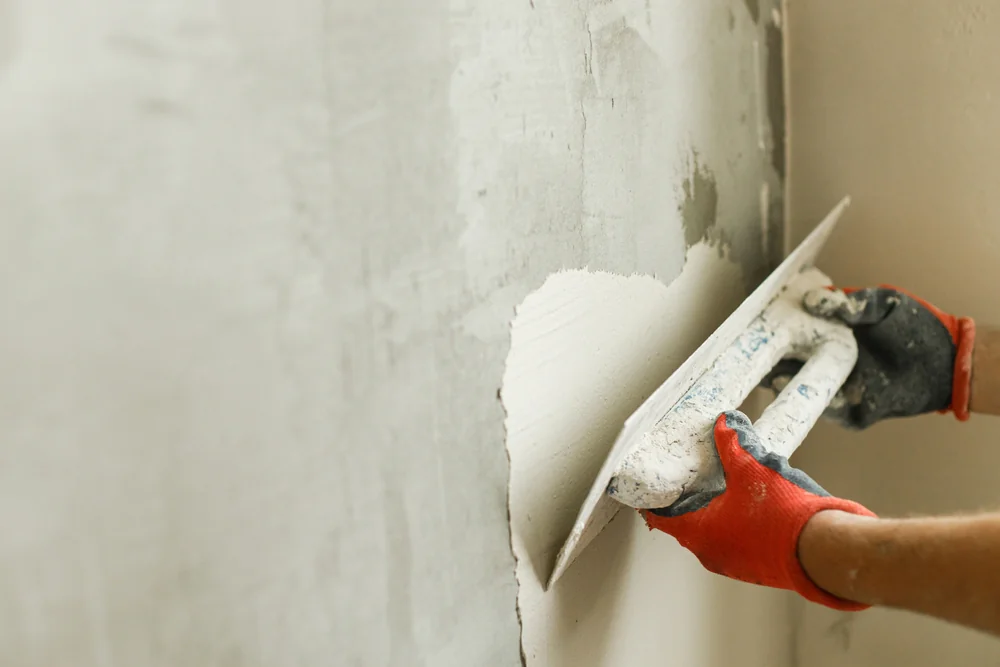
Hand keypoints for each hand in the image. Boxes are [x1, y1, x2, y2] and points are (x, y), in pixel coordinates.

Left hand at [643, 411, 874, 610]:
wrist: (823, 551)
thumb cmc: (783, 515)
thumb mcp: (752, 468)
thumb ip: (732, 444)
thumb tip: (724, 424)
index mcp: (700, 532)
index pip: (661, 517)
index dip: (654, 500)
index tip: (650, 490)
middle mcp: (711, 553)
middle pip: (688, 525)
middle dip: (689, 503)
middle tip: (691, 482)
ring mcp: (734, 564)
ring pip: (714, 535)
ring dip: (716, 515)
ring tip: (725, 491)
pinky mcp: (756, 568)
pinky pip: (737, 544)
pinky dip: (736, 526)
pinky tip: (752, 509)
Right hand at [763, 285, 974, 428]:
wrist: (949, 363)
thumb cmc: (917, 327)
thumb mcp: (883, 303)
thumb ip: (849, 303)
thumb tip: (812, 302)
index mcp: (829, 335)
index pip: (791, 335)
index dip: (771, 334)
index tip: (754, 330)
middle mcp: (828, 362)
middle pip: (787, 365)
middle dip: (767, 365)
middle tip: (753, 359)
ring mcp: (839, 388)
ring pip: (803, 391)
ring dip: (786, 386)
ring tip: (774, 377)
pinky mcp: (854, 411)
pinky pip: (832, 410)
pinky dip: (821, 404)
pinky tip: (812, 392)